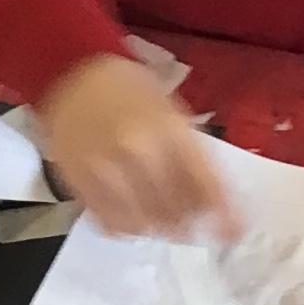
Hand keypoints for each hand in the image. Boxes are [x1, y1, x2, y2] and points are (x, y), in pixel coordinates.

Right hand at [36, 54, 233, 241]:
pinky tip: (131, 218)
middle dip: (189, 224)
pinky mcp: (78, 181)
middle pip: (176, 210)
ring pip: (143, 223)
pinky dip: (125, 227)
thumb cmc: (129, 89)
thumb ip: (193, 153)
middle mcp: (138, 149)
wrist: (70, 71)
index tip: (232, 233)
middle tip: (191, 224)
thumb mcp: (172, 111)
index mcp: (169, 128)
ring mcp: (106, 167)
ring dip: (157, 228)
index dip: (224, 216)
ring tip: (160, 221)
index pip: (205, 185)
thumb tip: (214, 202)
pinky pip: (109, 222)